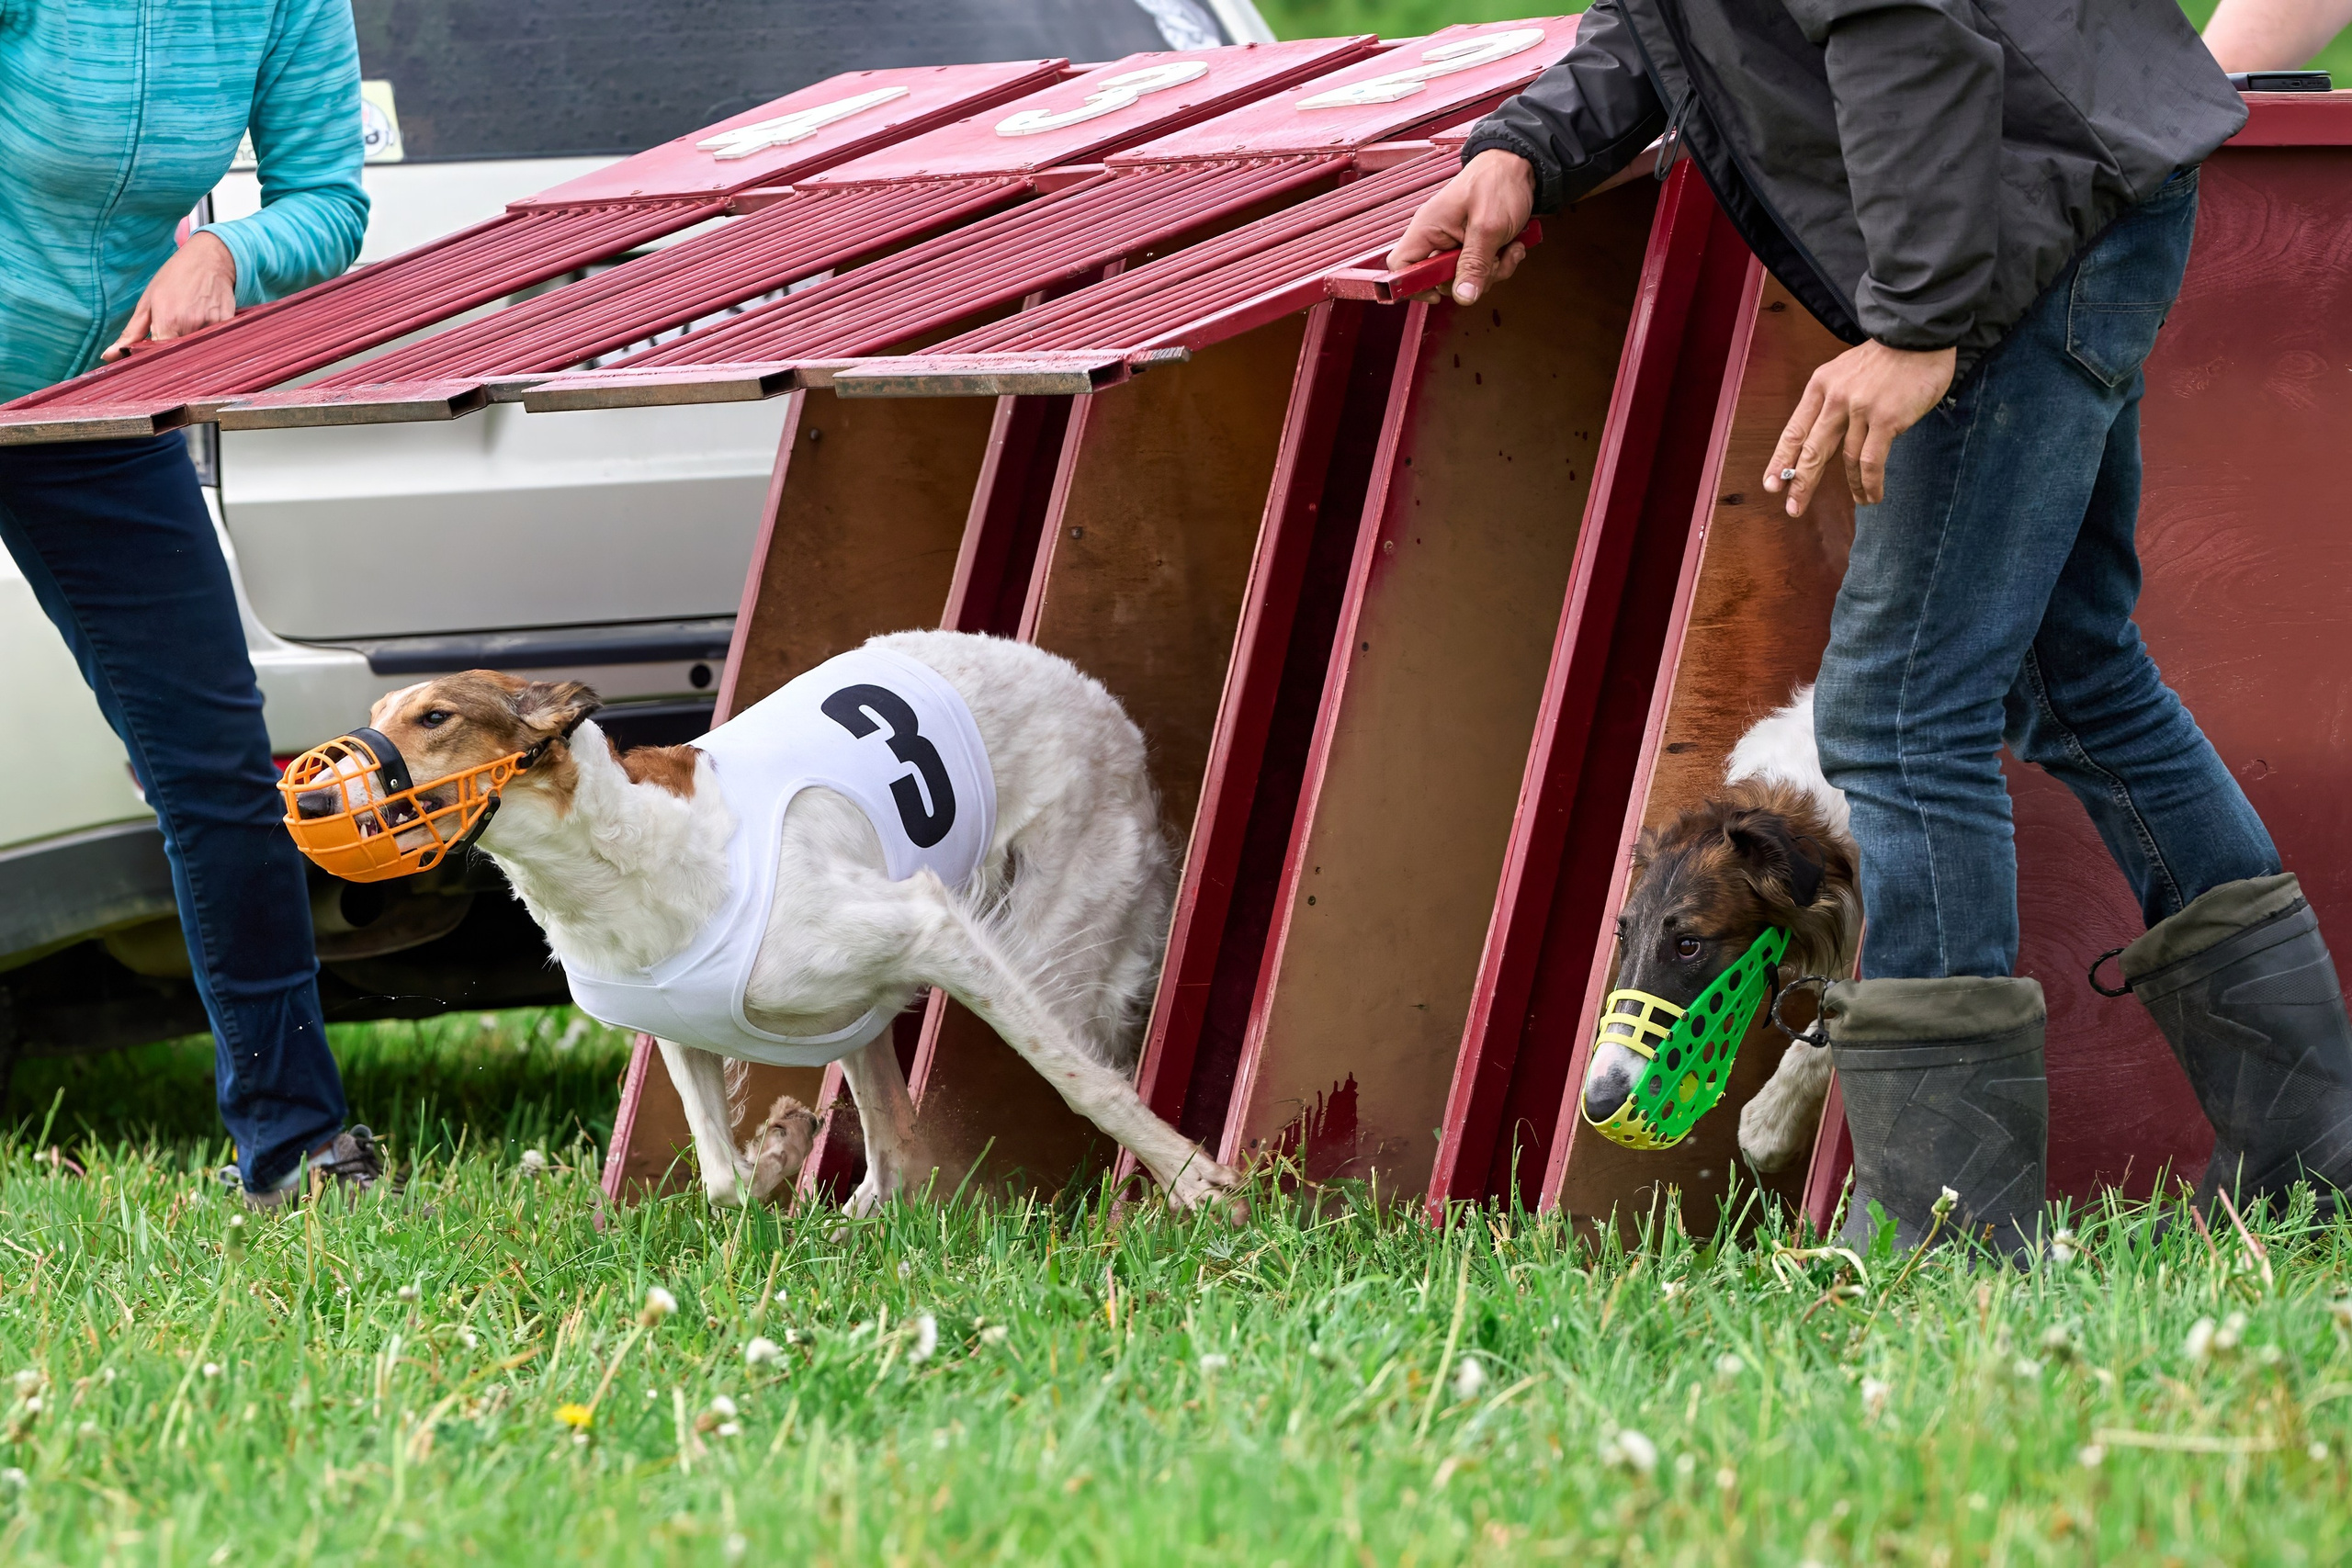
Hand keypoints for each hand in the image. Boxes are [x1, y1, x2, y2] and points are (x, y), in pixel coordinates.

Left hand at [102, 230, 236, 360]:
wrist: (209, 259)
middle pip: (180, 356)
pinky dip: (209, 340)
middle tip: (172, 339)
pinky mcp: (227, 324)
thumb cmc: (174, 278)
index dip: (155, 360)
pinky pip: (216, 342)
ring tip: (190, 326)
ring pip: (199, 351)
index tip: (153, 356)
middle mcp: (190, 325)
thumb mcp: (148, 301)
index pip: (159, 357)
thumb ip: (131, 332)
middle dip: (174, 355)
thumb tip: (109, 356)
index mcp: (166, 320)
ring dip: (192, 347)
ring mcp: (211, 325)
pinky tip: (205, 322)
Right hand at [1385, 148, 1534, 305]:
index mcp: (1427, 228)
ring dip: (1492, 271)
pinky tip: (1512, 246)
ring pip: (1464, 278)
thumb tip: (1463, 297)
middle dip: (1470, 279)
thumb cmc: (1498, 182)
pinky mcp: (1472, 245)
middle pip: (1439, 279)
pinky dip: (1500, 263)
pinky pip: (1480, 269)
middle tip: (1492, 263)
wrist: (1520, 165)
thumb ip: (1475, 264)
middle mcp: (1436, 237)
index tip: (1440, 292)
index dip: (1413, 286)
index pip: (1400, 267)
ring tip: (1507, 248)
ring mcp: (1454, 242)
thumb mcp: (1488, 227)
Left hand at [1762, 340, 1956, 514]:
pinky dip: (1870, 483)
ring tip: (1859, 500)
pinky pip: (1872, 462)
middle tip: (1793, 508)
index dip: (1781, 460)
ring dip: (1852, 486)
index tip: (1771, 484)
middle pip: (1812, 451)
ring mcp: (1860, 409)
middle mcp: (1835, 398)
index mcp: (1820, 385)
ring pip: (1847, 459)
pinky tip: (1872, 495)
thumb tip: (1822, 437)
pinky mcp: (1886, 420)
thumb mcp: (1845, 371)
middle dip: (1801, 483)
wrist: (1918, 335)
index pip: (1794, 430)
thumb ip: (1832, 400)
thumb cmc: (1885, 357)